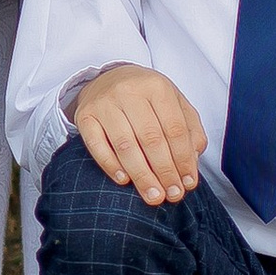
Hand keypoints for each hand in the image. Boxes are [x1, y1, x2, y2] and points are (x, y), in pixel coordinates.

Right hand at [72, 65, 207, 205]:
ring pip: (125, 145)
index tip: (188, 183)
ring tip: (153, 196)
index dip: (183, 159)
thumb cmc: (146, 98)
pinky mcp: (84, 115)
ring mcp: (104, 103)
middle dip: (164, 171)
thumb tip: (191, 163)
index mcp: (157, 87)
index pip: (174, 129)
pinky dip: (111, 165)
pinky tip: (124, 180)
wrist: (108, 79)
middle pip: (151, 139)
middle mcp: (128, 91)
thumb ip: (190, 130)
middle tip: (172, 194)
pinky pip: (96, 145)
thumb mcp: (174, 104)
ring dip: (141, 175)